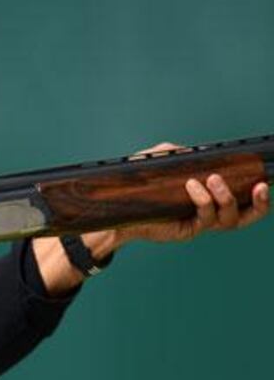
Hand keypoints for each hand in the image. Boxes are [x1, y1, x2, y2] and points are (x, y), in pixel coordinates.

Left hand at [113, 143, 269, 244]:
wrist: (120, 211)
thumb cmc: (140, 189)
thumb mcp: (155, 164)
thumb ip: (170, 152)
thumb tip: (185, 150)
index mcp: (210, 198)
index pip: (243, 200)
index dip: (259, 196)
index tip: (265, 179)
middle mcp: (209, 213)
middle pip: (244, 217)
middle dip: (258, 204)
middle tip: (258, 186)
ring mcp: (199, 223)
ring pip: (227, 219)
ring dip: (226, 197)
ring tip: (213, 179)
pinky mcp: (187, 230)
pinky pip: (204, 218)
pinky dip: (203, 200)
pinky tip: (192, 186)